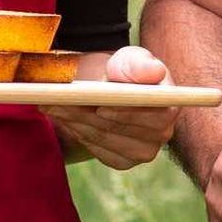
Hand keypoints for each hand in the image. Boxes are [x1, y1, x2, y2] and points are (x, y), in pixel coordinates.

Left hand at [46, 46, 176, 170]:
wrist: (109, 90)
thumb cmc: (121, 71)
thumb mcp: (127, 59)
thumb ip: (138, 64)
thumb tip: (155, 71)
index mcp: (169, 104)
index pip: (154, 116)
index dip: (126, 113)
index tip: (99, 106)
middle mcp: (163, 133)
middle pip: (120, 128)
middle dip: (87, 113)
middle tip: (56, 101)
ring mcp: (144, 151)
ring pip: (103, 137)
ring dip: (75, 121)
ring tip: (51, 105)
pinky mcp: (124, 161)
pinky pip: (97, 149)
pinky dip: (77, 133)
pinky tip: (65, 119)